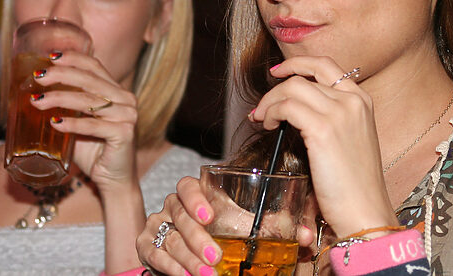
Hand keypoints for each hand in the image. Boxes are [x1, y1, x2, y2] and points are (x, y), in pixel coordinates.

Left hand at [31, 50, 138, 193]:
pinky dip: (73, 124)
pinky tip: (56, 124)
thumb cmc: (95, 150)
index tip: (51, 56)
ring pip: (90, 101)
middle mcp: (126, 99)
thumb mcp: (81, 122)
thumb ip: (68, 107)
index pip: (96, 67)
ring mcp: (128, 116)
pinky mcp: (125, 133)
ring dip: (61, 99)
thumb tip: (35, 94)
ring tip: (37, 101)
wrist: (115, 179)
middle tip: (39, 76)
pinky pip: (94, 126)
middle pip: (91, 79)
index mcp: (117, 92)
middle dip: (62, 75)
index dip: (74, 58)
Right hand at [136, 177, 314, 275]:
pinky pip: (154, 253)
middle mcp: (173, 206)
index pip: (187, 186)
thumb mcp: (243, 229)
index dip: (195, 198)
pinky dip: (171, 267)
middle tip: (215, 256)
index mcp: (194, 194)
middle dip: (197, 238)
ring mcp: (157, 224)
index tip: (209, 214)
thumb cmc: (222, 235)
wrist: (192, 255)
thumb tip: (305, 234)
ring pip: (170, 238)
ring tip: (207, 274)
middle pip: (179, 215)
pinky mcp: (146, 243)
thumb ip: (272, 229)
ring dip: (188, 259)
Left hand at [250, 56, 397, 236]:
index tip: (279, 71)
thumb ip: (330, 116)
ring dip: (269, 101)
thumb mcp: (350, 138)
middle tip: (262, 107)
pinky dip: (270, 112)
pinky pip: (286, 107)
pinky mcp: (323, 129)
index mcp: (361, 100)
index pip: (325, 65)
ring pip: (291, 87)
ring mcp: (339, 113)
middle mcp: (352, 101)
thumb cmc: (354, 184)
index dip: (297, 64)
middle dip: (275, 89)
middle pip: (302, 77)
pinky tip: (269, 125)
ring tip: (263, 119)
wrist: (366, 213)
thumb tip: (295, 106)